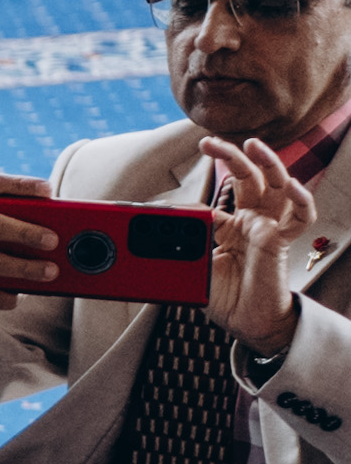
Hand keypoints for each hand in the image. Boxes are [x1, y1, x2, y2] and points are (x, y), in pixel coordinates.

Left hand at [199, 134, 324, 361]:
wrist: (245, 323)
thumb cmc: (223, 297)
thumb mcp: (192, 264)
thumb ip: (179, 241)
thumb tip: (162, 218)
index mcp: (229, 226)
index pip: (221, 193)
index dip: (205, 179)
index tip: (189, 164)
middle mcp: (251, 222)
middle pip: (249, 179)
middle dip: (232, 156)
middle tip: (210, 141)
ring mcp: (267, 229)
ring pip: (276, 188)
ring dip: (268, 163)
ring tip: (254, 144)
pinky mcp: (280, 243)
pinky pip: (299, 218)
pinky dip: (300, 201)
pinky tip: (293, 186)